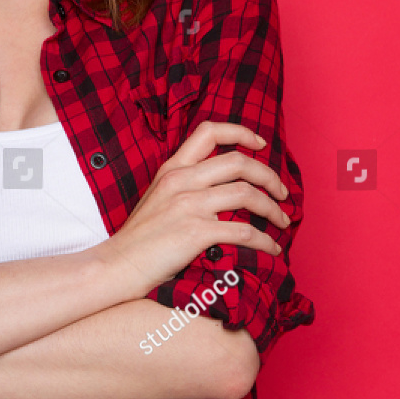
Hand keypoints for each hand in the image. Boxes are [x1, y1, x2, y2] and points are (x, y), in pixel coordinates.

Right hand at [101, 121, 291, 295]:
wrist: (116, 266)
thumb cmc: (138, 240)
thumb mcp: (156, 198)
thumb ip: (182, 185)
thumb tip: (219, 187)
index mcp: (172, 168)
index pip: (210, 132)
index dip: (241, 133)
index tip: (261, 145)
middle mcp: (181, 180)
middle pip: (240, 163)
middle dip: (269, 177)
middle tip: (282, 193)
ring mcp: (188, 205)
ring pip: (247, 194)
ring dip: (273, 209)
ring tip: (283, 221)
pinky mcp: (195, 232)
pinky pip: (244, 231)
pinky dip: (265, 240)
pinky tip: (272, 248)